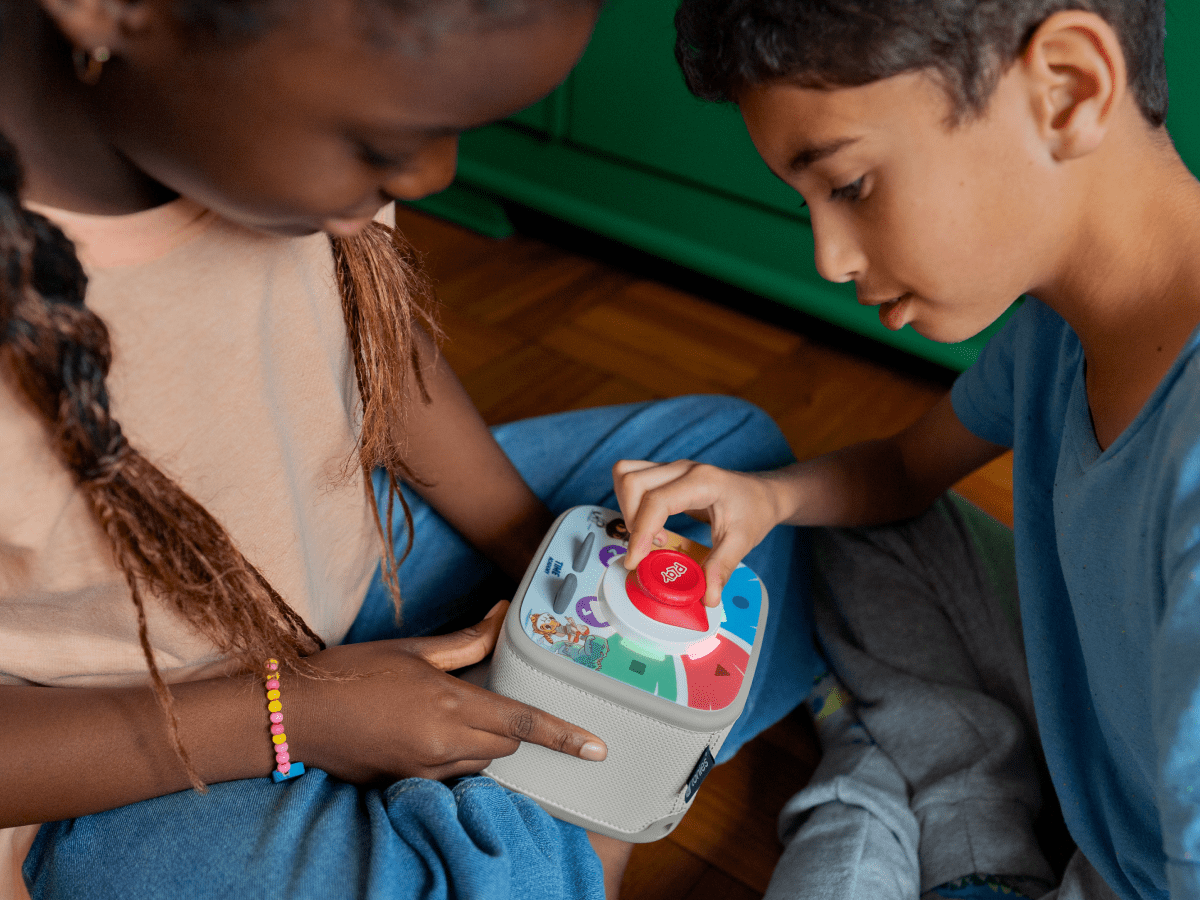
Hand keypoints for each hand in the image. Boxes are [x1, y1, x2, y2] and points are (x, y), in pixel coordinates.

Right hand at [292, 601, 606, 782]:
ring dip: (483, 742)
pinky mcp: (407, 783)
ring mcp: (425, 769)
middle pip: (507, 746)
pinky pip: (452, 773)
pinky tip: (426, 731)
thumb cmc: (352, 672)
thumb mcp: (414, 649)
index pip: (522, 724)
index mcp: (449, 706)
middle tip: (489, 698)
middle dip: (511, 727)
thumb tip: (503, 615)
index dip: (564, 736)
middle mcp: (443, 744)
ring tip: (448, 711)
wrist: (296, 714)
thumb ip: (467, 641)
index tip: (597, 748)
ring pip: (481, 762)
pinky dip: (456, 755)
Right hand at [612, 459, 784, 606]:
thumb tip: (706, 597)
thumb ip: (721, 568)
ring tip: (649, 535)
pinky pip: (632, 479)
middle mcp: (682, 469)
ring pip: (625, 474)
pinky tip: (652, 525)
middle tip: (649, 548)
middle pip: (632, 481)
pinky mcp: (665, 475)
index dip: (641, 533)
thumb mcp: (741, 542)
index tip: (635, 562)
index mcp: (703, 482)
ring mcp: (672, 468)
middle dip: (630, 519)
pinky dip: (630, 503)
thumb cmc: (754, 512)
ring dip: (626, 508)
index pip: (657, 501)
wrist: (762, 495)